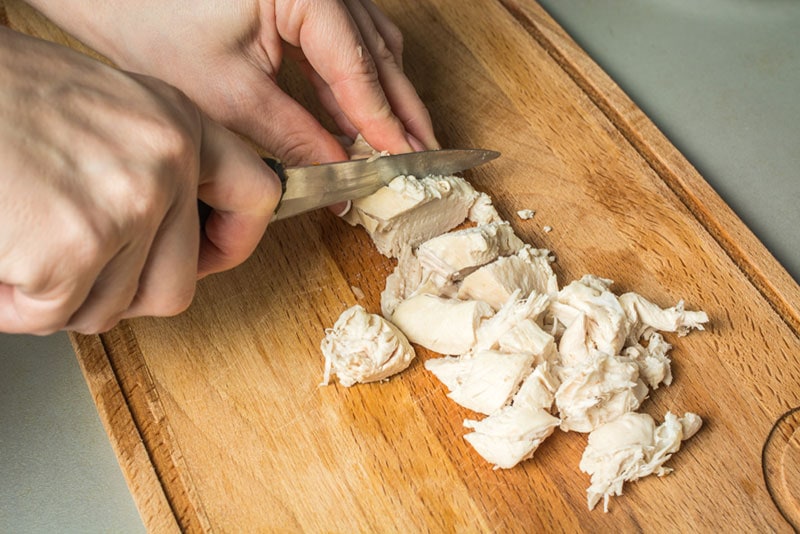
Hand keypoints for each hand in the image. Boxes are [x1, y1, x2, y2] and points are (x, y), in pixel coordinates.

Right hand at [0, 28, 280, 333]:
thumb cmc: (0, 98)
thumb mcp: (103, 111)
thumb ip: (148, 168)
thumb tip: (169, 236)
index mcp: (176, 122)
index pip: (254, 194)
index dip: (234, 240)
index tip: (210, 257)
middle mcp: (165, 161)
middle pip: (176, 285)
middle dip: (120, 293)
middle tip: (75, 267)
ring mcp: (126, 206)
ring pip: (111, 309)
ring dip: (61, 295)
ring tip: (23, 239)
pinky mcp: (73, 250)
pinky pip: (52, 314)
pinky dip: (15, 302)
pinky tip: (0, 253)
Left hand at [27, 0, 439, 165]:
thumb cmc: (155, 22)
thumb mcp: (229, 93)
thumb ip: (292, 135)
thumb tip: (336, 172)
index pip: (360, 69)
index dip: (385, 124)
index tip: (405, 164)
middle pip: (380, 55)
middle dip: (400, 112)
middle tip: (421, 160)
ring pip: (373, 48)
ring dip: (383, 99)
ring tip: (396, 148)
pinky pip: (349, 42)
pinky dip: (357, 84)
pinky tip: (359, 119)